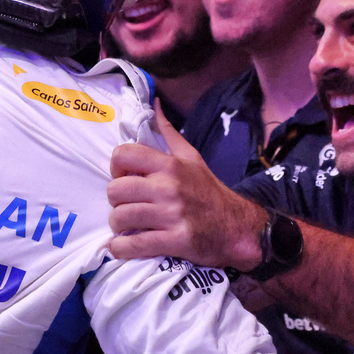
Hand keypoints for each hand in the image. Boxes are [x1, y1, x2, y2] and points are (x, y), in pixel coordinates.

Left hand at [107, 104, 265, 269]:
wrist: (238, 227)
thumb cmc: (210, 191)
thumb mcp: (192, 157)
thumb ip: (169, 133)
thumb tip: (155, 104)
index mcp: (170, 165)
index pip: (123, 154)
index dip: (116, 167)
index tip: (123, 177)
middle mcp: (168, 187)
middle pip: (116, 190)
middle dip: (115, 201)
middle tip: (125, 206)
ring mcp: (171, 215)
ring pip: (121, 218)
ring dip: (118, 226)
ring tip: (126, 227)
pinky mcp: (174, 241)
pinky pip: (134, 245)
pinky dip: (122, 249)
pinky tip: (123, 246)